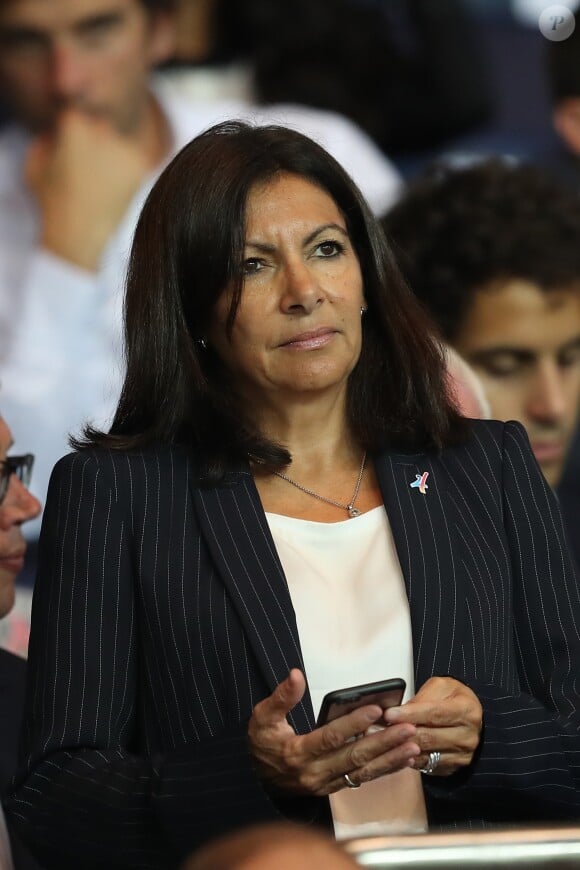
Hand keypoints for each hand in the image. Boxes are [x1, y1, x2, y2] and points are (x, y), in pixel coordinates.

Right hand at [25, 110, 151, 270]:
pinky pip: (136, 156)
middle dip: (97, 140)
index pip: (79, 111)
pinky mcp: (141, 162)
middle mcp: (101, 126)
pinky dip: (130, 168)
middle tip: (91, 169)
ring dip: (114, 153)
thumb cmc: (53, 202)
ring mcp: (124, 144)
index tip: (75, 151)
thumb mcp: (35, 164)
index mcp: (73, 121)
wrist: (81, 235)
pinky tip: (117, 187)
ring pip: (120, 139)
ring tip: (102, 182)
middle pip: (102, 122)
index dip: (77, 132)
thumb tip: (58, 130)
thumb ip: (45, 138)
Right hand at [248, 669, 420, 795]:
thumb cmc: (261, 744)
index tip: (376, 710)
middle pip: (354, 756)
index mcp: (298, 753)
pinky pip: (363, 779)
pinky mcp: (333, 788)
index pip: (331, 737)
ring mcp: (326, 783)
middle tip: (407, 728)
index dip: (354, 724)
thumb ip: (281, 697)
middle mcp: (314, 772)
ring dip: (390, 759)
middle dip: (383, 742)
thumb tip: (296, 674)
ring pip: (363, 771)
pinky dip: (384, 769)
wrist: (255, 780)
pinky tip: (402, 759)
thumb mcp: (262, 717)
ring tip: (413, 745)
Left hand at [384, 676, 481, 775]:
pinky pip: (426, 766)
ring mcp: (462, 755)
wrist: (468, 717)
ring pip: (425, 754)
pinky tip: (396, 750)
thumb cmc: (453, 699)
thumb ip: (422, 697)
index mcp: (467, 710)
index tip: (389, 714)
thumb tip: (400, 710)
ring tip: (382, 739)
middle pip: (429, 737)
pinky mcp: (453, 768)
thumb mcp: (440, 687)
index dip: (410, 715)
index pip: (435, 713)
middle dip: (401, 733)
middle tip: (378, 727)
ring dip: (401, 748)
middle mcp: (468, 736)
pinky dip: (409, 758)